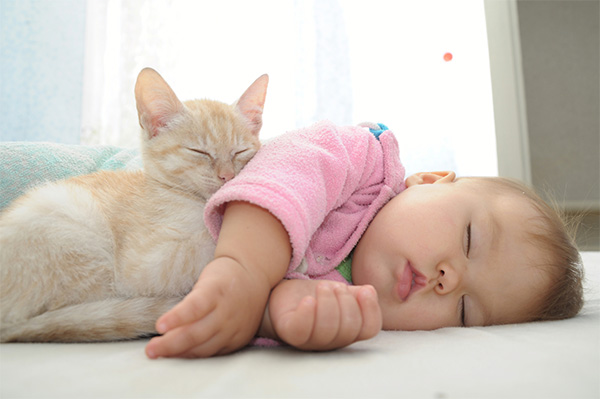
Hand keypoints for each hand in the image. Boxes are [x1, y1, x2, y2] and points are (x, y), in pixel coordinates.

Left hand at [145, 256, 269, 357]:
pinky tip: (178, 356)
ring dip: (179, 354)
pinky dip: (194, 356)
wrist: (254, 278)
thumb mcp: (207, 280)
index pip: (196, 306)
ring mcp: (234, 327)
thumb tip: (164, 328)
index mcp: (217, 290)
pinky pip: (213, 353)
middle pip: (197, 333)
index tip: (159, 326)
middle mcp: (227, 311)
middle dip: (171, 344)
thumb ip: (191, 303)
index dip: (177, 317)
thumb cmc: (222, 278)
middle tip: (150, 350)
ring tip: (159, 354)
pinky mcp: (238, 340)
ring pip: (204, 347)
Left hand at [264, 280, 381, 350]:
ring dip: (328, 303)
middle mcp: (331, 341)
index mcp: (347, 332)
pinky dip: (307, 313)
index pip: (369, 329)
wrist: (282, 296)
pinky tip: (308, 299)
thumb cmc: (314, 295)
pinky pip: (301, 330)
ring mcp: (310, 341)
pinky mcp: (289, 333)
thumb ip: (356, 295)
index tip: (365, 290)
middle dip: (346, 302)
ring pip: (327, 330)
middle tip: (335, 286)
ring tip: (322, 287)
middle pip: (349, 329)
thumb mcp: (338, 292)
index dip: (371, 310)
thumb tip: (369, 291)